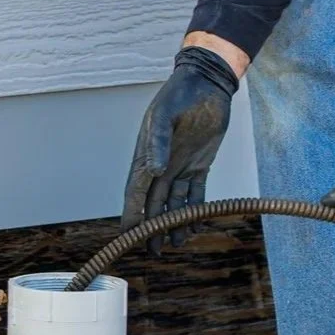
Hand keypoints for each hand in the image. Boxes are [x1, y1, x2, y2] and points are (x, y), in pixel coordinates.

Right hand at [121, 46, 239, 243]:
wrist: (207, 84)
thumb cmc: (179, 94)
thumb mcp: (164, 114)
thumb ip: (158, 142)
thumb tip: (154, 170)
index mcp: (145, 155)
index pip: (136, 192)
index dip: (132, 214)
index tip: (128, 235)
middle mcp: (160, 165)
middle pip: (153, 204)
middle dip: (152, 227)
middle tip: (152, 251)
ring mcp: (180, 166)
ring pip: (174, 202)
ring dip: (174, 223)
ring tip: (175, 244)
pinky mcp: (200, 165)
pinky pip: (195, 193)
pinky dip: (195, 209)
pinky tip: (194, 225)